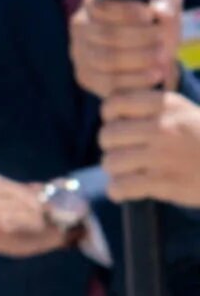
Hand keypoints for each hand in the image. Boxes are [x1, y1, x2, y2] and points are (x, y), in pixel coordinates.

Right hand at [73, 0, 183, 97]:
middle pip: (106, 34)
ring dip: (139, 60)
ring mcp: (79, 52)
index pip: (101, 6)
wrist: (149, 54)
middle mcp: (79, 26)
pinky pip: (108, 82)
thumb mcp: (164, 4)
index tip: (150, 16)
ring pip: (106, 59)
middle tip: (162, 42)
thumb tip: (159, 11)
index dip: (126, 11)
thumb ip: (166, 1)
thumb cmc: (153, 24)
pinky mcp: (85, 77)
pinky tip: (154, 76)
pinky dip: (135, 80)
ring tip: (162, 58)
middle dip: (139, 39)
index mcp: (93, 2)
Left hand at [101, 90, 199, 206]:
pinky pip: (121, 186)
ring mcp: (162, 155)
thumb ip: (154, 109)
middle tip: (122, 153)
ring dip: (114, 170)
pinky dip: (117, 191)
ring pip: (111, 161)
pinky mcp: (164, 183)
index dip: (110, 117)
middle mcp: (161, 127)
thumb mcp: (187, 113)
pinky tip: (122, 192)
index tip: (118, 125)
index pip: (114, 104)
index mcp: (166, 105)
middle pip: (107, 134)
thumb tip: (113, 112)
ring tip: (126, 172)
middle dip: (110, 146)